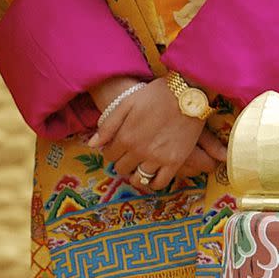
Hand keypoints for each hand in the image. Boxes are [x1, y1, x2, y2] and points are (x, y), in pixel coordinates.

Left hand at [88, 78, 226, 193]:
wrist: (186, 94)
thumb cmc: (155, 95)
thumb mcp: (127, 103)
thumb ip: (108, 125)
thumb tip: (92, 145)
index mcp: (125, 137)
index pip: (109, 155)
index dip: (111, 151)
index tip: (117, 147)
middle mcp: (139, 151)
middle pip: (122, 168)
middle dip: (122, 162)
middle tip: (128, 155)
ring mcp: (157, 158)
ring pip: (138, 178)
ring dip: (135, 173)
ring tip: (139, 165)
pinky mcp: (175, 162)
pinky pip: (159, 183)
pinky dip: (153, 183)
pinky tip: (152, 175)